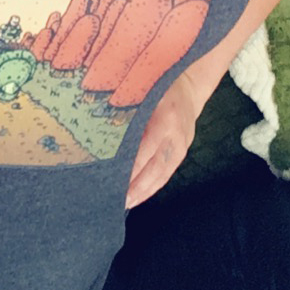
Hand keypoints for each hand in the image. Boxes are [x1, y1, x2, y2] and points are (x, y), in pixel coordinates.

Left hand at [125, 72, 200, 209]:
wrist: (189, 86)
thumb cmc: (157, 86)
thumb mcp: (143, 92)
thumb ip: (128, 110)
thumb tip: (101, 133)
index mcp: (166, 118)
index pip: (146, 148)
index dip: (131, 166)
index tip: (113, 178)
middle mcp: (177, 134)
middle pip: (156, 167)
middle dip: (137, 185)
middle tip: (118, 199)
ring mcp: (182, 145)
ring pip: (163, 173)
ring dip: (145, 190)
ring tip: (127, 203)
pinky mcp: (183, 151)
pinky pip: (167, 172)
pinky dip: (153, 185)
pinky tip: (140, 194)